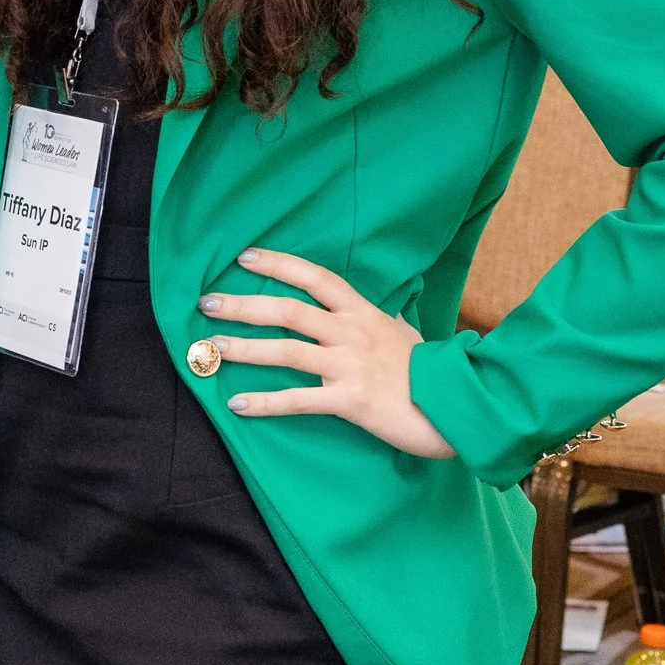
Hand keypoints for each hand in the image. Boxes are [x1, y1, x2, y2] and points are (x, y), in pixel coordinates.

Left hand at [199, 248, 455, 458]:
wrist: (458, 407)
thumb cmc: (430, 370)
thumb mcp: (405, 331)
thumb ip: (382, 317)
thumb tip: (377, 305)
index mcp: (362, 312)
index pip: (314, 277)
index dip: (278, 264)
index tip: (243, 257)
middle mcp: (351, 333)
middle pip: (288, 310)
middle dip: (244, 304)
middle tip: (206, 301)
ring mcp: (349, 366)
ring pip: (287, 350)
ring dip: (246, 348)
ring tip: (212, 346)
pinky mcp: (350, 400)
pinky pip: (299, 400)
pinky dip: (266, 402)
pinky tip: (237, 403)